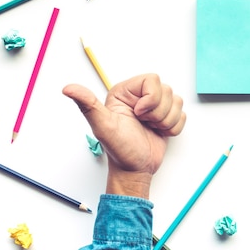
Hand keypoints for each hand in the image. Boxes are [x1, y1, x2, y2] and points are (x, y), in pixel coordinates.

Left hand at [63, 74, 185, 198]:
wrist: (134, 170)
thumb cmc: (120, 150)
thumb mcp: (103, 126)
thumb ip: (88, 104)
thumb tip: (67, 88)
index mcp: (125, 93)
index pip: (153, 79)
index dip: (151, 98)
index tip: (140, 114)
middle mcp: (140, 97)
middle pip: (167, 90)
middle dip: (159, 112)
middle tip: (145, 123)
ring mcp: (155, 107)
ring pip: (176, 101)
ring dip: (166, 120)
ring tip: (151, 129)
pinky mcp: (166, 118)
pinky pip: (182, 114)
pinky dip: (174, 127)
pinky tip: (159, 133)